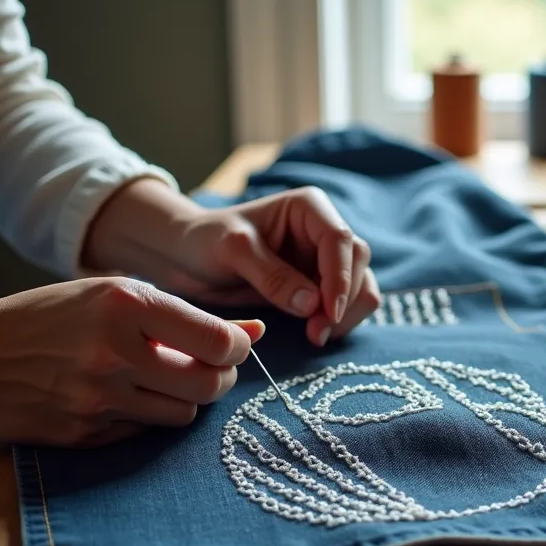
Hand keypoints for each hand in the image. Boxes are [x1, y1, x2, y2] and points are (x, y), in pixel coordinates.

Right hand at [0, 278, 263, 446]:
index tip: (229, 346)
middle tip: (204, 366)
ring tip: (155, 379)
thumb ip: (184, 314)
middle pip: (211, 384)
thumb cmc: (47, 318)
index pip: (219, 340)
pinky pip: (145, 431)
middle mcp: (115, 352)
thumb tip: (255, 332)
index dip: (235, 347)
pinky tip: (121, 398)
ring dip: (182, 398)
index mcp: (127, 305)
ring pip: (183, 413)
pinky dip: (146, 416)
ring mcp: (98, 399)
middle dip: (218, 378)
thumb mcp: (113, 296)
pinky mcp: (85, 433)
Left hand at [83, 180, 380, 345]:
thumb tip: (312, 303)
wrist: (185, 259)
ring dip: (346, 314)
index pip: (341, 240)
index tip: (327, 312)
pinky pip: (345, 305)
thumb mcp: (233, 251)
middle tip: (316, 333)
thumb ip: (272, 275)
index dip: (341, 277)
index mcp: (309, 208)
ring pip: (360, 286)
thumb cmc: (204, 241)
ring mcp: (324, 260)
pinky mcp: (319, 286)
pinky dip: (337, 322)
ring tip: (315, 337)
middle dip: (344, 300)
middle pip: (359, 264)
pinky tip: (313, 334)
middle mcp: (323, 231)